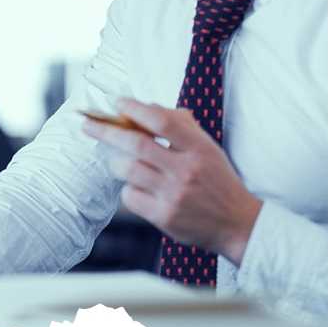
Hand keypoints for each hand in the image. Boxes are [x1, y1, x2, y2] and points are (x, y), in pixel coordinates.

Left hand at [81, 98, 261, 264]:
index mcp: (199, 148)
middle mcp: (186, 170)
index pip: (162, 121)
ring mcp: (174, 195)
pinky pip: (130, 196)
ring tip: (120, 161)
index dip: (136, 109)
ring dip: (117, 162)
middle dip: (107, 131)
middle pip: (136, 144)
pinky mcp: (164, 216)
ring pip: (128, 169)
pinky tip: (138, 188)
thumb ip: (180, 126)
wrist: (238, 224)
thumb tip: (145, 106)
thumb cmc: (217, 180)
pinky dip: (128, 189)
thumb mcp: (207, 148)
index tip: (118, 102)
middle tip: (88, 124)